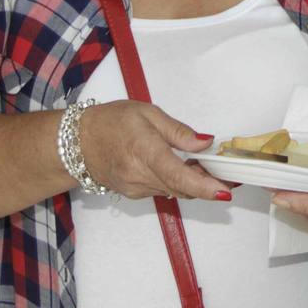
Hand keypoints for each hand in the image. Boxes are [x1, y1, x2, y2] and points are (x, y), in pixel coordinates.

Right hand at [78, 100, 233, 200]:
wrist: (77, 143)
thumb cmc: (111, 122)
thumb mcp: (147, 113)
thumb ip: (178, 131)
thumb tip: (205, 143)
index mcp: (144, 152)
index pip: (178, 176)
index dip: (204, 186)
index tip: (224, 191)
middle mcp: (140, 176)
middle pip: (182, 187)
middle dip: (209, 183)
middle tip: (230, 173)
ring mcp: (136, 189)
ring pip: (175, 190)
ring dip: (195, 182)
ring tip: (210, 166)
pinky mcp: (135, 193)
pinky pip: (164, 190)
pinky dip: (179, 182)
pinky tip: (187, 169)